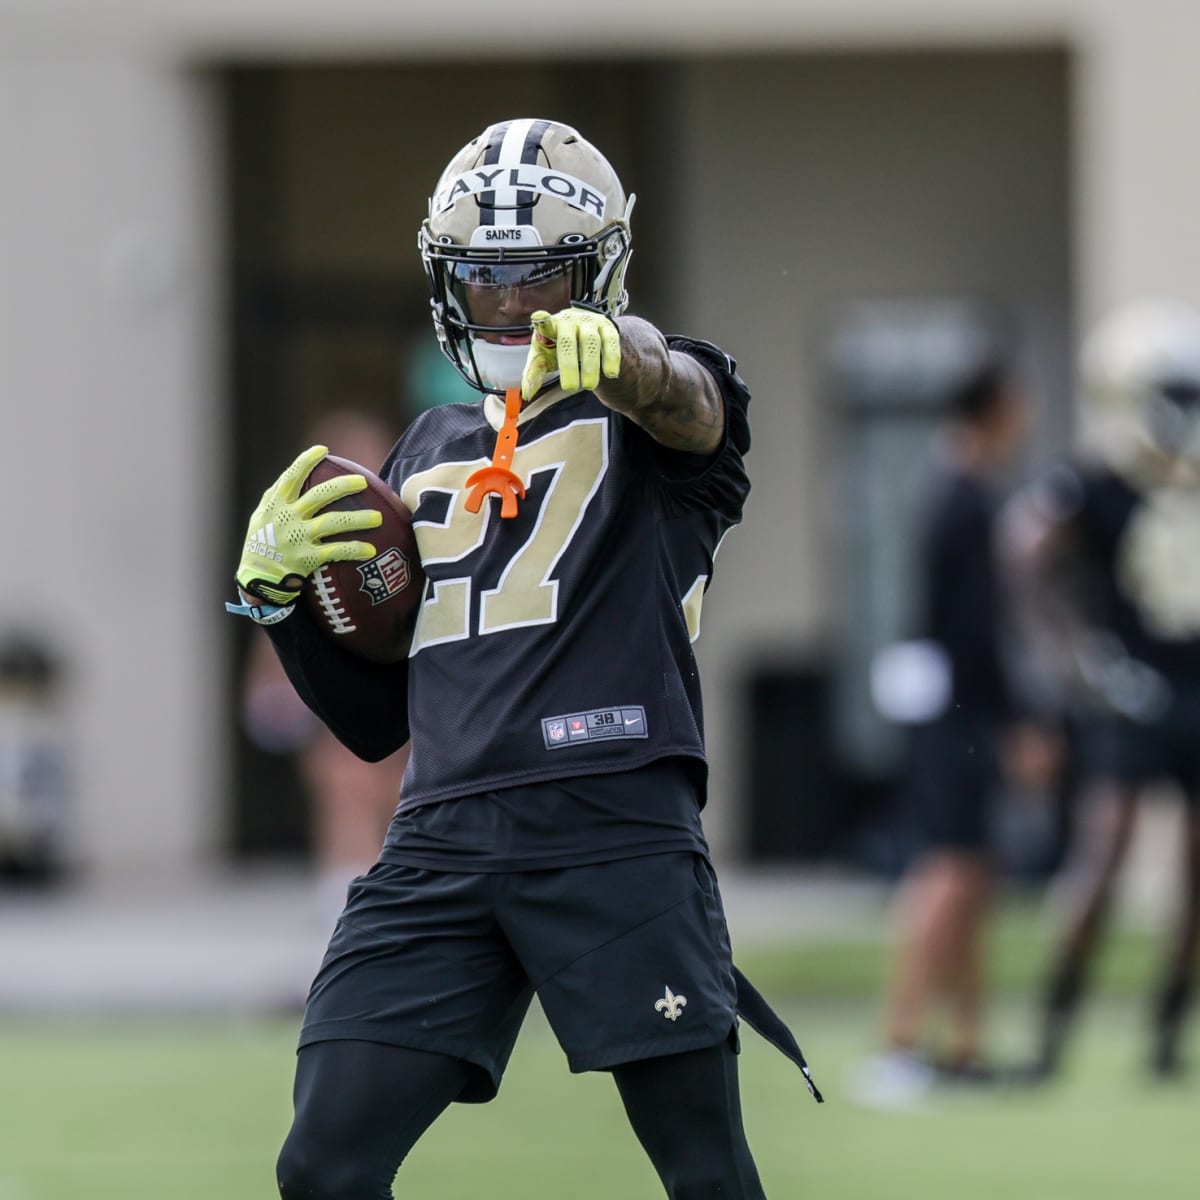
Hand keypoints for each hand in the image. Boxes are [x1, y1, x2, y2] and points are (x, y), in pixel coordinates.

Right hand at [236, 444, 382, 604]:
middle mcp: (288, 518)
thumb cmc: (261, 542)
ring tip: (379, 517)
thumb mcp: (260, 516)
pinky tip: (371, 549)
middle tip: (363, 482)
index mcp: (276, 504)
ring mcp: (299, 537)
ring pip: (333, 523)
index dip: (306, 461)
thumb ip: (276, 496)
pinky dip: (354, 549)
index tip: (323, 450)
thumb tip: (294, 472)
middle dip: (343, 486)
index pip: (291, 477)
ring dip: (358, 519)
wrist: (258, 578)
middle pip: (320, 496)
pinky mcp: (308, 558)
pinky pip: (336, 551)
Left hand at [522, 306, 620, 400]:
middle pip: (568, 341)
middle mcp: (570, 321)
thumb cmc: (556, 346)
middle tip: (570, 388)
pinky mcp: (607, 327)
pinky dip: (611, 357)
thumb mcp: (543, 359)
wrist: (582, 330)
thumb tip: (526, 394)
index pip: (545, 323)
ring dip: (590, 365)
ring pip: (591, 342)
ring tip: (589, 386)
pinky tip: (611, 374)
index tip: (539, 317)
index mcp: (550, 327)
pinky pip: (611, 342)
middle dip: (569, 365)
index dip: (543, 321)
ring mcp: (590, 322)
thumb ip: (534, 374)